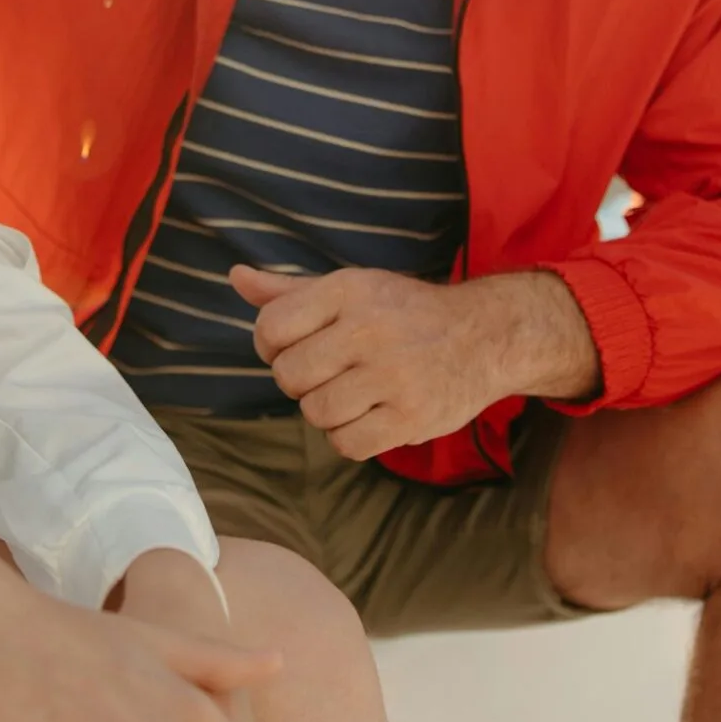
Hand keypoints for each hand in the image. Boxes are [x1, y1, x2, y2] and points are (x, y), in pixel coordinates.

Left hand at [230, 265, 600, 458]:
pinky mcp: (412, 418)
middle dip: (301, 380)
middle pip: (289, 376)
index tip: (297, 346)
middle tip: (330, 373)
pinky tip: (369, 416)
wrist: (485, 337)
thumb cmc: (404, 312)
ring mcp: (393, 376)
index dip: (272, 345)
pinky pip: (347, 445)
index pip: (271, 327)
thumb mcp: (350, 288)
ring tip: (353, 393)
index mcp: (349, 290)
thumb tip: (235, 277)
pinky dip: (350, 437)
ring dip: (326, 410)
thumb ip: (288, 290)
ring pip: (316, 413)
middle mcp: (370, 329)